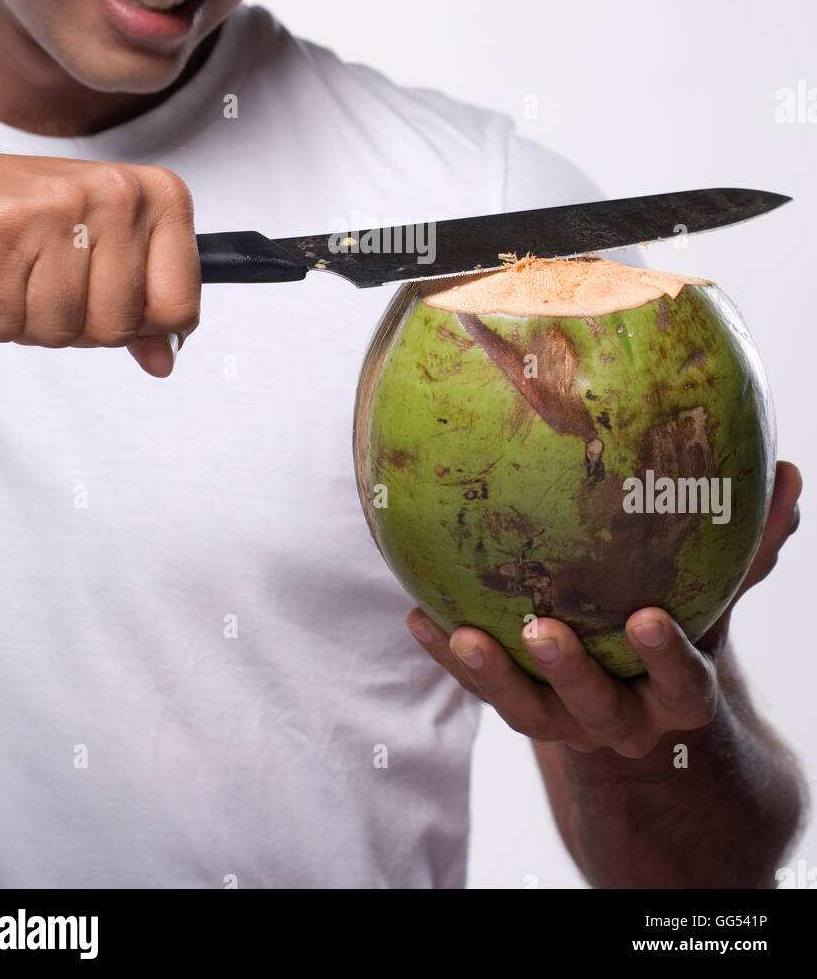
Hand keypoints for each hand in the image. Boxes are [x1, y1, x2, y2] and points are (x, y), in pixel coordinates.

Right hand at [0, 147, 199, 376]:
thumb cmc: (25, 212)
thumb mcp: (101, 249)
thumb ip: (140, 305)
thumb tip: (164, 359)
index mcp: (156, 197)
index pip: (180, 307)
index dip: (139, 327)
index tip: (106, 301)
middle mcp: (117, 195)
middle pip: (117, 329)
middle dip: (70, 326)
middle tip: (42, 285)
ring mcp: (61, 209)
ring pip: (59, 330)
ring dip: (21, 322)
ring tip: (9, 274)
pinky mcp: (2, 229)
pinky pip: (1, 322)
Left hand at [405, 459, 801, 757]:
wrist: (641, 712)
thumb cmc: (679, 631)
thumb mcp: (716, 598)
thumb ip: (749, 548)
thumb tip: (790, 476)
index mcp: (679, 693)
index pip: (683, 681)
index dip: (665, 657)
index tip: (646, 618)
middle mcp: (623, 718)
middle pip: (597, 707)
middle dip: (571, 673)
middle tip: (541, 629)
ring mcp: (567, 722)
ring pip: (527, 711)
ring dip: (491, 674)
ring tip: (460, 632)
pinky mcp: (522, 709)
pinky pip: (481, 687)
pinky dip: (448, 655)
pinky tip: (416, 615)